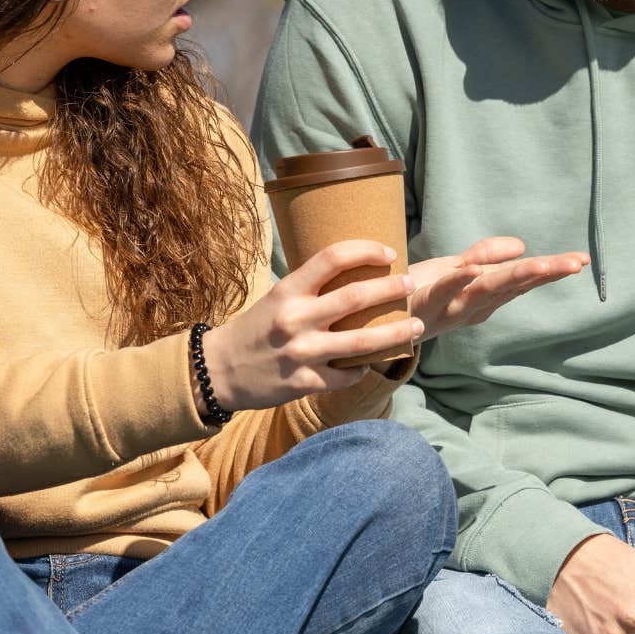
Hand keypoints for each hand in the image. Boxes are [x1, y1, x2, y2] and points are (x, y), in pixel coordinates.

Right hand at [201, 239, 421, 410]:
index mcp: (288, 291)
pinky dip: (363, 369)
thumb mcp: (277, 298)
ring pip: (361, 342)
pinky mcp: (303, 383)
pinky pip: (345, 376)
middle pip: (355, 297)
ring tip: (418, 326)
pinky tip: (372, 363)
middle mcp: (295, 319)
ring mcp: (300, 353)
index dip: (366, 250)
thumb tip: (358, 275)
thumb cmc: (254, 329)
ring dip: (396, 333)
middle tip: (412, 283)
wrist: (216, 371)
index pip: (332, 258)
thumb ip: (311, 289)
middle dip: (392, 289)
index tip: (389, 252)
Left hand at [407, 237, 589, 339]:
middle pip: (513, 286)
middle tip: (574, 263)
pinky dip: (458, 281)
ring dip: (513, 276)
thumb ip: (485, 255)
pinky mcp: (420, 304)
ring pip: (485, 290)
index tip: (581, 259)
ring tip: (542, 262)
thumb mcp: (453, 268)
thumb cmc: (414, 291)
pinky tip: (475, 270)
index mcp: (482, 298)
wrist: (368, 320)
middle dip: (544, 273)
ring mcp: (447, 308)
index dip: (551, 270)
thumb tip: (521, 245)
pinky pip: (442, 292)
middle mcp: (471, 307)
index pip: (523, 280)